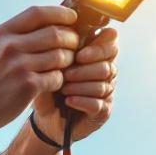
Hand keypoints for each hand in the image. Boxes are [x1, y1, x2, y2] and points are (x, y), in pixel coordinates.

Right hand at [0, 5, 80, 132]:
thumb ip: (13, 36)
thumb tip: (45, 23)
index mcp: (1, 34)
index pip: (37, 13)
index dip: (60, 13)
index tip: (72, 18)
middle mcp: (10, 46)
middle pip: (55, 33)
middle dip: (71, 39)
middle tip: (74, 46)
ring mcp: (19, 66)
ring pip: (60, 56)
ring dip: (68, 61)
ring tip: (63, 66)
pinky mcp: (27, 86)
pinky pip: (56, 77)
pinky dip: (59, 80)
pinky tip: (52, 83)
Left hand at [31, 26, 117, 143]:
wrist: (44, 117)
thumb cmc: (47, 86)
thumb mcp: (47, 66)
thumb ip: (55, 50)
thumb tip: (57, 37)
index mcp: (95, 53)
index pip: (111, 40)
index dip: (99, 46)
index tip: (79, 54)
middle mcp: (105, 70)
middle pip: (108, 63)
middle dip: (86, 68)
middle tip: (67, 74)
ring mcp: (107, 91)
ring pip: (103, 83)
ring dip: (80, 86)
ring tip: (63, 89)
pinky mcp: (103, 111)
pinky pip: (99, 103)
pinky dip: (82, 101)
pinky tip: (69, 101)